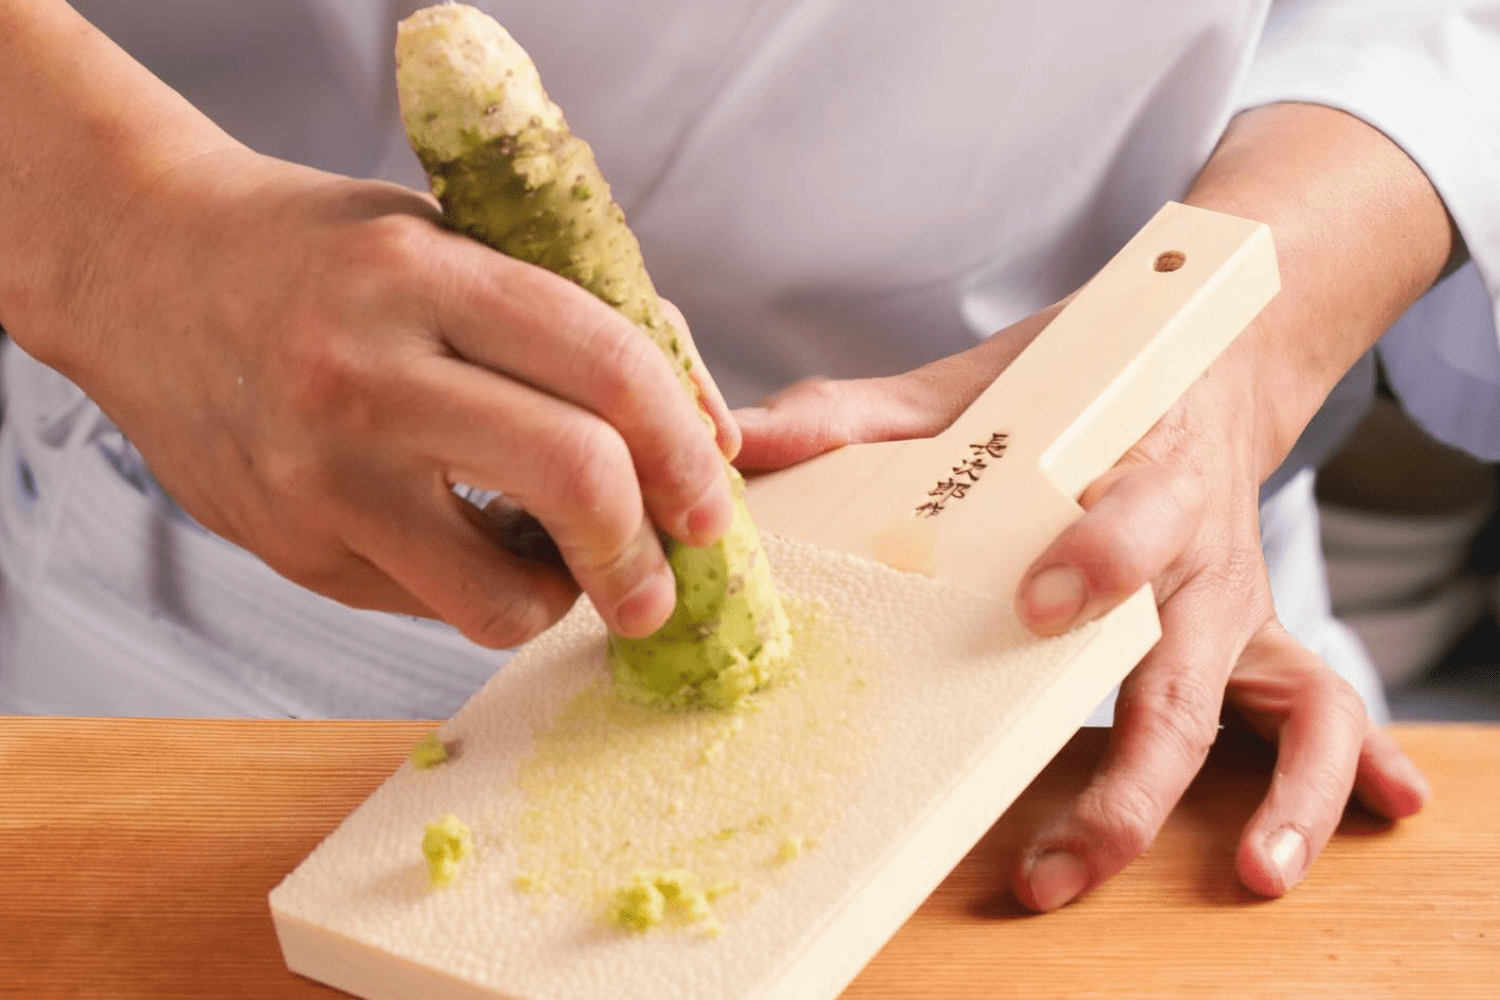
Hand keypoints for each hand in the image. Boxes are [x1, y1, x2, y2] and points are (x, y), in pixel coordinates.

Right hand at [18, 146, 737, 646]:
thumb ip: (585, 324)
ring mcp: (318, 475)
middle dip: (647, 548)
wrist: (141, 270)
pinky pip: (432, 607)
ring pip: (501, 596)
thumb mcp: (454, 244)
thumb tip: (713, 437)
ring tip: (561, 562)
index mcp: (423, 273)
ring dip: (563, 598)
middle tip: (665, 577)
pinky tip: (473, 545)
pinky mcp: (291, 551)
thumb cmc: (326, 257)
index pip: (605, 364)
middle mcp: (366, 373)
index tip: (711, 498)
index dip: (686, 446)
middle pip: (572, 475)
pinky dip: (482, 592)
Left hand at [734, 303, 1429, 906]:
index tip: (1040, 606)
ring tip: (1227, 877)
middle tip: (1058, 862)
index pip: (1134, 516)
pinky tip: (1305, 847)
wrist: (1206, 358)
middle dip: (1131, 776)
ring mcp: (1237, 605)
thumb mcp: (979, 384)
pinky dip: (1331, 783)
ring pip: (1280, 706)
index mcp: (1134, 471)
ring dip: (1271, 800)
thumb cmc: (1082, 382)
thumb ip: (864, 414)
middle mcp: (1198, 549)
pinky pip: (1317, 712)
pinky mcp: (1254, 638)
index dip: (1100, 558)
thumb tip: (744, 439)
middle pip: (1187, 670)